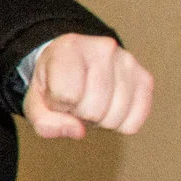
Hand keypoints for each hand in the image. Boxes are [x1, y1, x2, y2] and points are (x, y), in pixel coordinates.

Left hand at [25, 34, 152, 138]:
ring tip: (91, 101)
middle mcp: (103, 49)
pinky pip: (134, 122)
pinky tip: (109, 106)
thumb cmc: (52, 82)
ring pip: (114, 118)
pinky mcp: (145, 77)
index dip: (58, 106)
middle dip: (79, 115)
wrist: (74, 62)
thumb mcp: (35, 101)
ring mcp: (128, 61)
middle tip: (75, 101)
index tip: (56, 96)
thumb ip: (44, 122)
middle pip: (92, 110)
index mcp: (68, 48)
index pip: (66, 95)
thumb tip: (79, 131)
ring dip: (99, 120)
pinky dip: (119, 124)